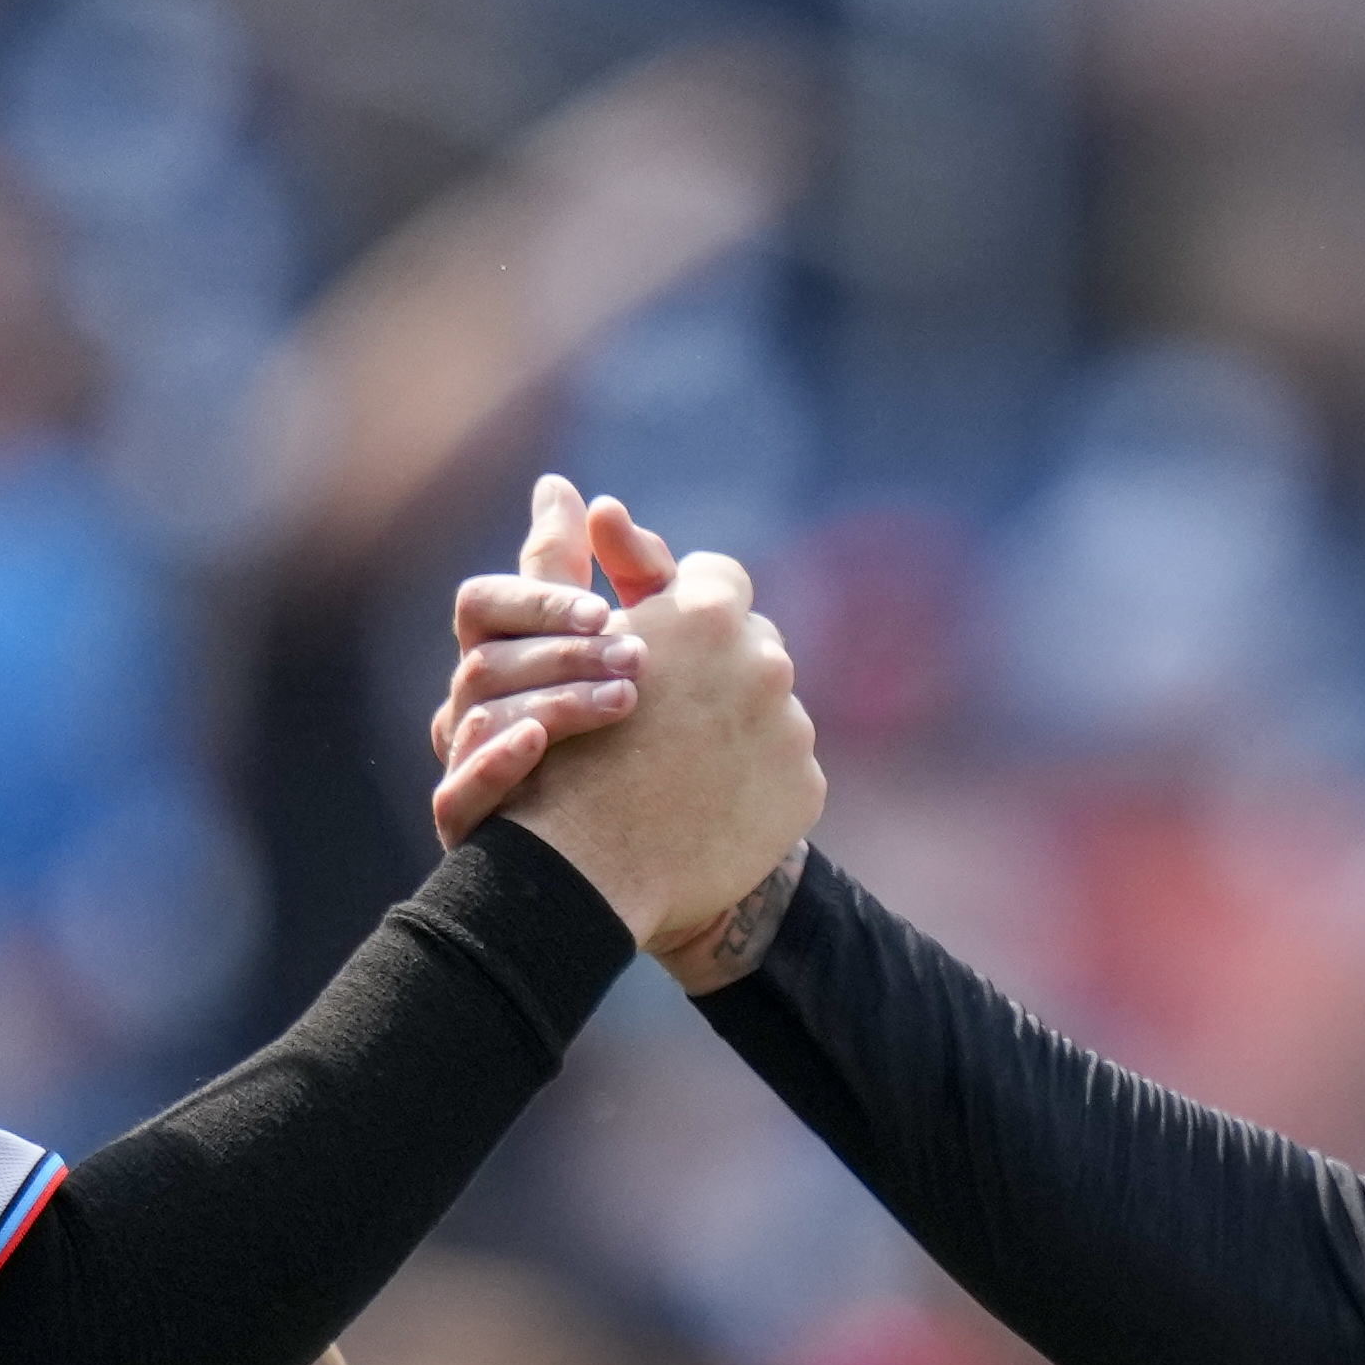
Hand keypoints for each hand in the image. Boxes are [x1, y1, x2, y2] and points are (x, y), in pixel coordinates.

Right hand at [429, 476, 671, 847]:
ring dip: (550, 702)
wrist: (642, 870)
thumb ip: (618, 573)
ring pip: (473, 720)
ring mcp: (458, 769)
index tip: (605, 608)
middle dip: (564, 655)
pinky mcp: (462, 828)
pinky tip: (540, 745)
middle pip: (486, 661)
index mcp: (500, 662)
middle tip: (640, 660)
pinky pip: (453, 799)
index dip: (539, 598)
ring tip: (624, 702)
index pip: (484, 605)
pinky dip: (495, 765)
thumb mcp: (636, 654)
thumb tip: (564, 490)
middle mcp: (467, 711)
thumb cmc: (641, 748)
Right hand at [474, 493, 819, 958]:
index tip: (653, 651)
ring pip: (768, 708)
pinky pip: (783, 769)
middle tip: (662, 714)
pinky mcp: (806, 788)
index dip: (679, 614)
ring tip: (679, 768)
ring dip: (734, 726)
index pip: (714, 579)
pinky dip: (752, 781)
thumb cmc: (557, 754)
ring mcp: (792, 726)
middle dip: (714, 669)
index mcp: (707, 612)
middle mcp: (764, 657)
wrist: (583, 873)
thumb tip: (570, 490)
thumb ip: (576, 562)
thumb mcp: (567, 648)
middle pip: (748, 644)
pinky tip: (704, 806)